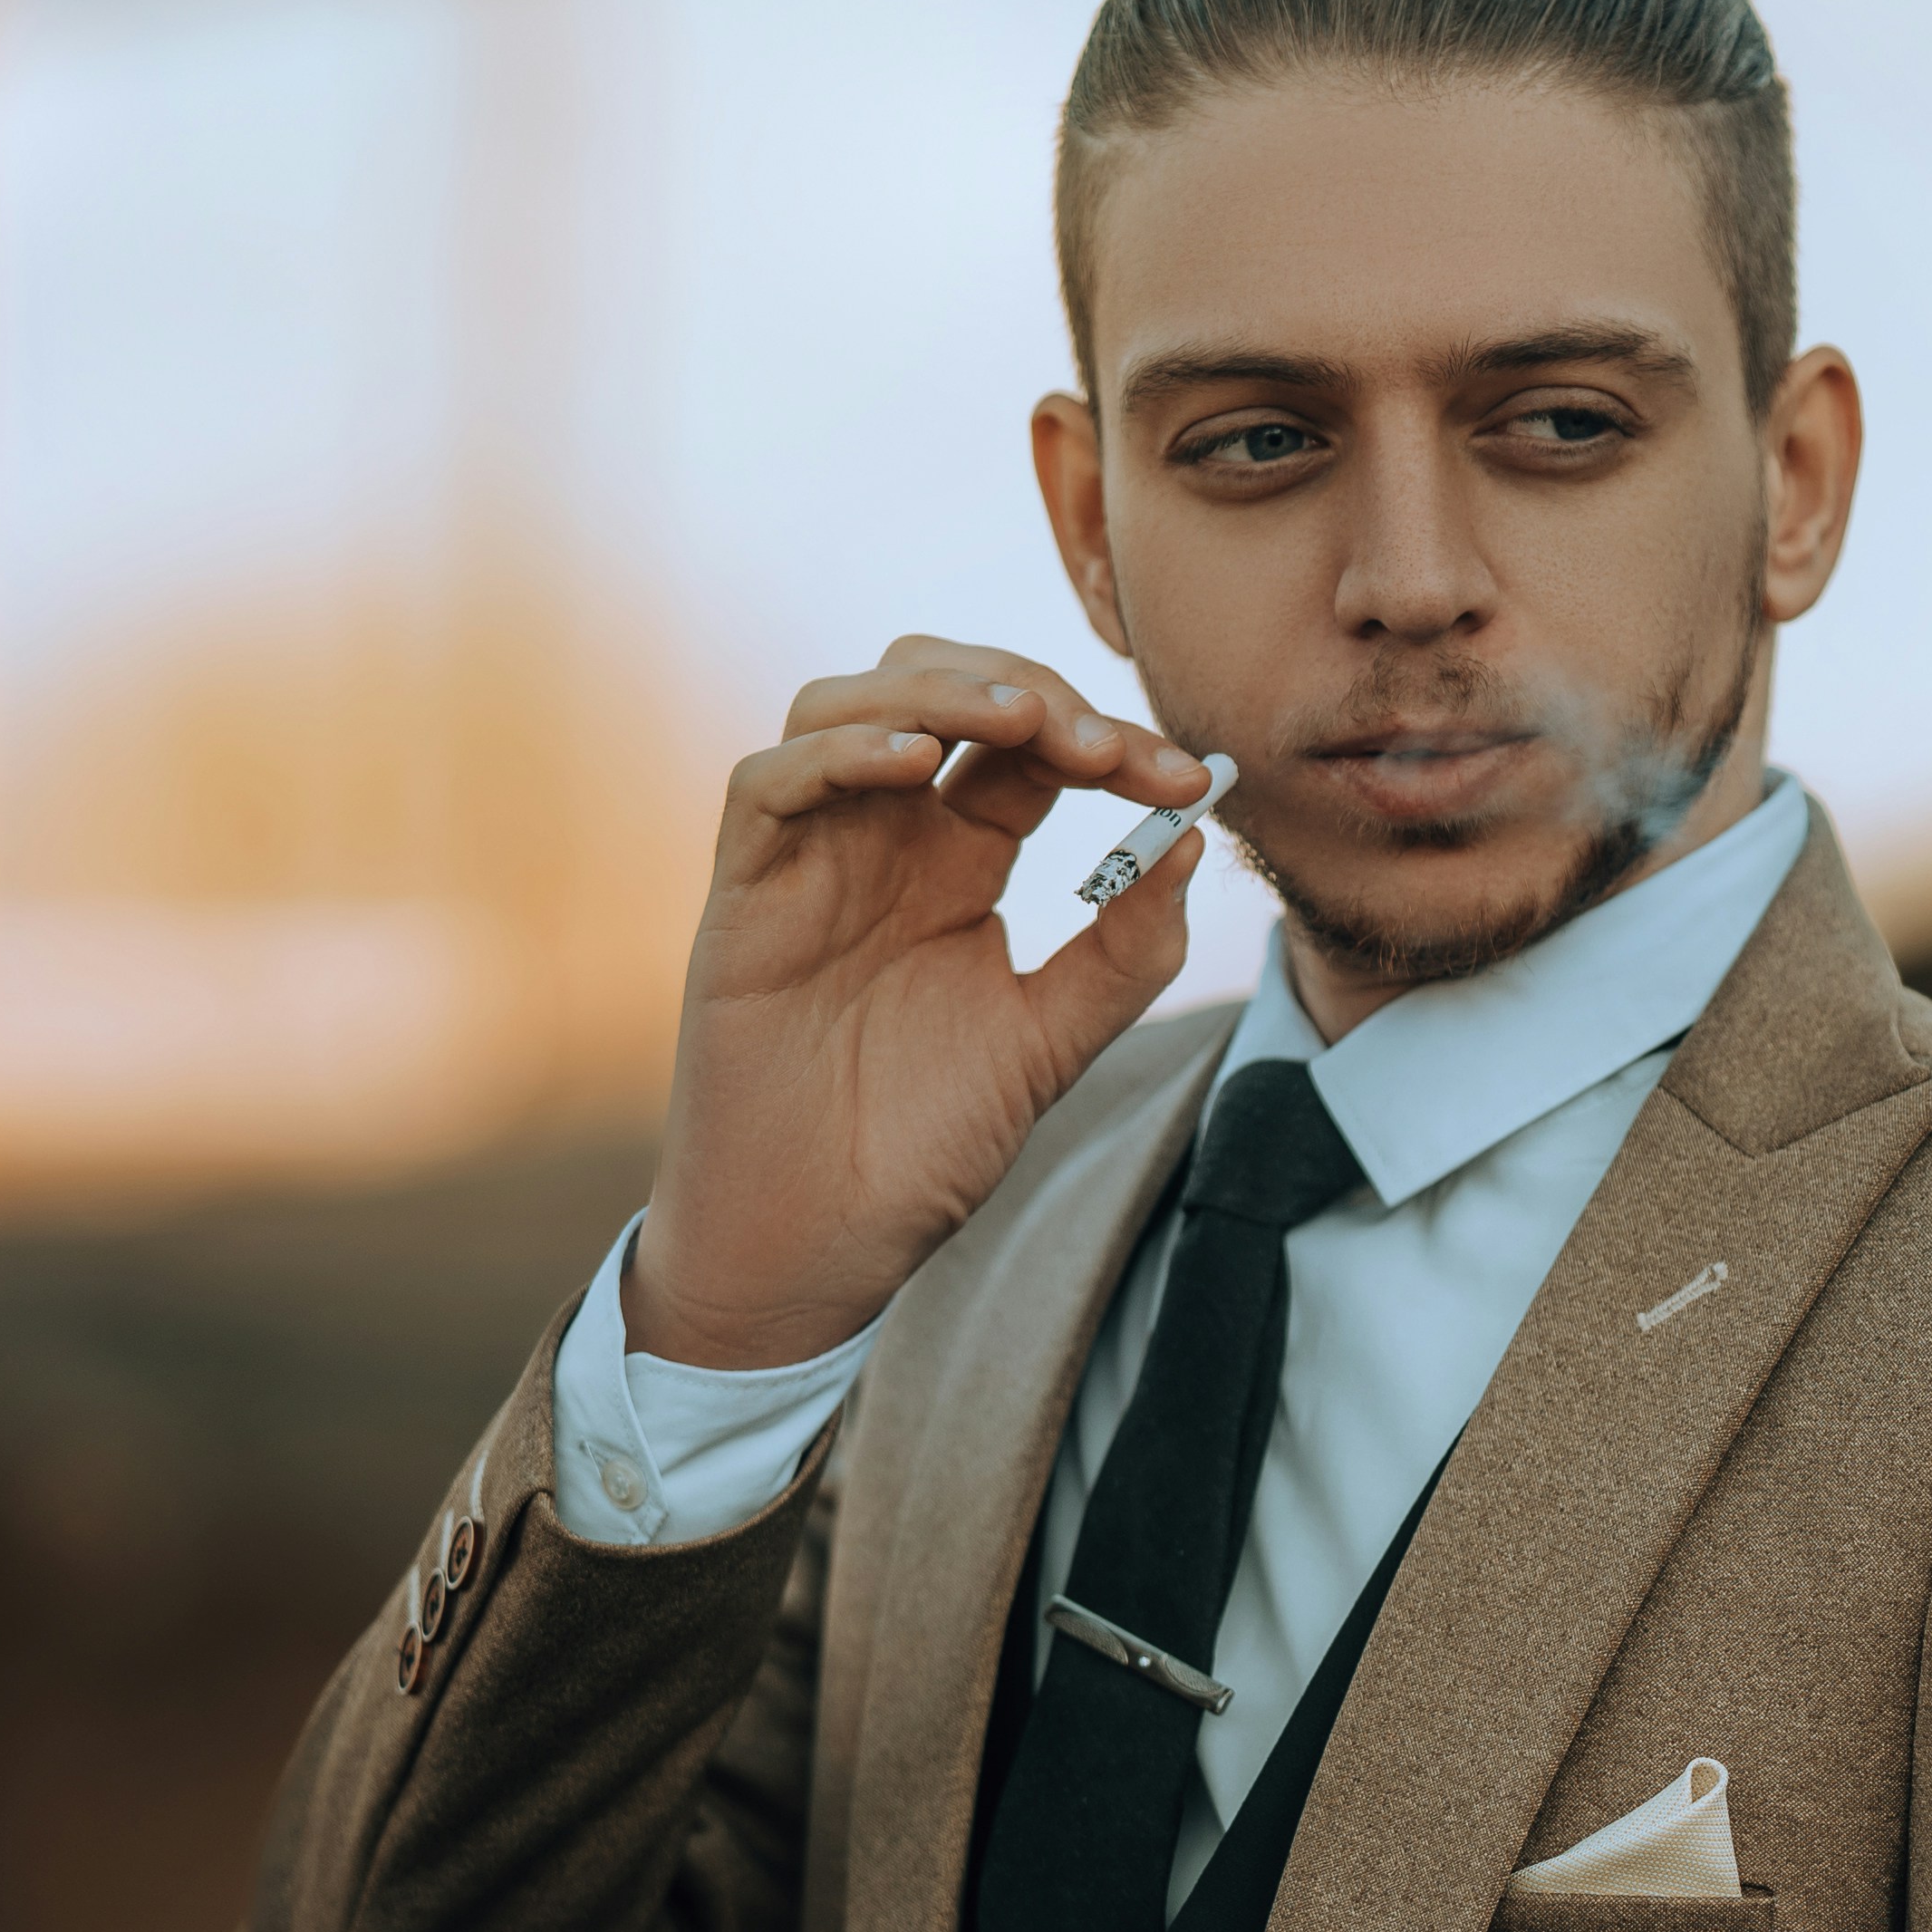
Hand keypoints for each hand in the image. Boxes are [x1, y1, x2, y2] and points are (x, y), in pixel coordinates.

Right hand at [627, 640, 1216, 1371]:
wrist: (817, 1245)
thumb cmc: (918, 1148)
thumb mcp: (1052, 1045)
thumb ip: (1125, 953)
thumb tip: (1190, 843)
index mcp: (957, 863)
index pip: (1030, 750)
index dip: (1108, 741)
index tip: (1187, 779)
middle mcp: (880, 842)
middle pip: (934, 686)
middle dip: (1025, 689)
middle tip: (1101, 745)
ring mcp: (807, 861)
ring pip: (842, 705)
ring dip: (935, 689)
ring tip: (1019, 720)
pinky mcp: (741, 898)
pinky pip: (765, 787)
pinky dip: (835, 754)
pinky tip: (911, 763)